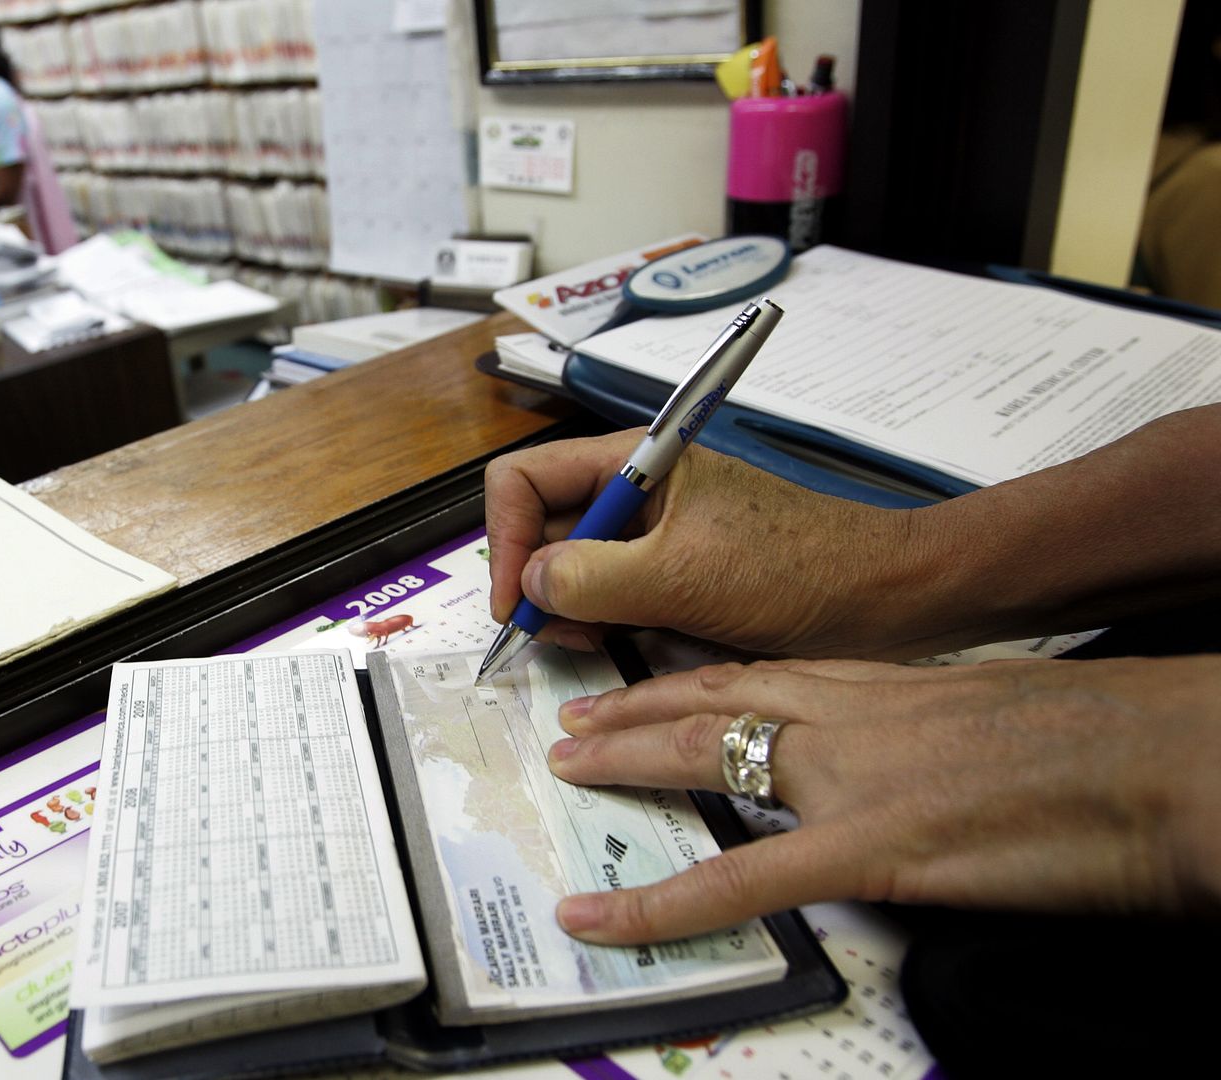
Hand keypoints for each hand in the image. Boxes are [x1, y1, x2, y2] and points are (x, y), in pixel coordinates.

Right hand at [485, 433, 940, 658]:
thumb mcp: (684, 575)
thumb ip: (592, 577)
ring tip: (592, 642)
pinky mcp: (673, 576)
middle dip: (534, 581)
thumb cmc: (799, 570)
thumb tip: (529, 585)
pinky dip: (600, 623)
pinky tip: (620, 645)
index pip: (523, 479)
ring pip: (570, 568)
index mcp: (635, 461)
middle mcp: (635, 492)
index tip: (515, 601)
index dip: (503, 538)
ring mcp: (654, 536)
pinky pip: (608, 596)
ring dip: (566, 609)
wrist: (889, 600)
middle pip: (540, 525)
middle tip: (552, 634)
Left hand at [541, 654, 1220, 943]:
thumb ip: (935, 733)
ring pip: (707, 758)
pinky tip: (605, 920)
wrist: (1169, 757)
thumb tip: (916, 762)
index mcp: (889, 683)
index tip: (643, 685)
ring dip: (627, 764)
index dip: (688, 680)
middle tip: (576, 723)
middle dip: (634, 710)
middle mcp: (855, 711)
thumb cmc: (1112, 738)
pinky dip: (659, 904)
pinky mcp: (870, 847)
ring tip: (569, 772)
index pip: (762, 671)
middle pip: (715, 700)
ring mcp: (853, 776)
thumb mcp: (999, 717)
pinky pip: (738, 882)